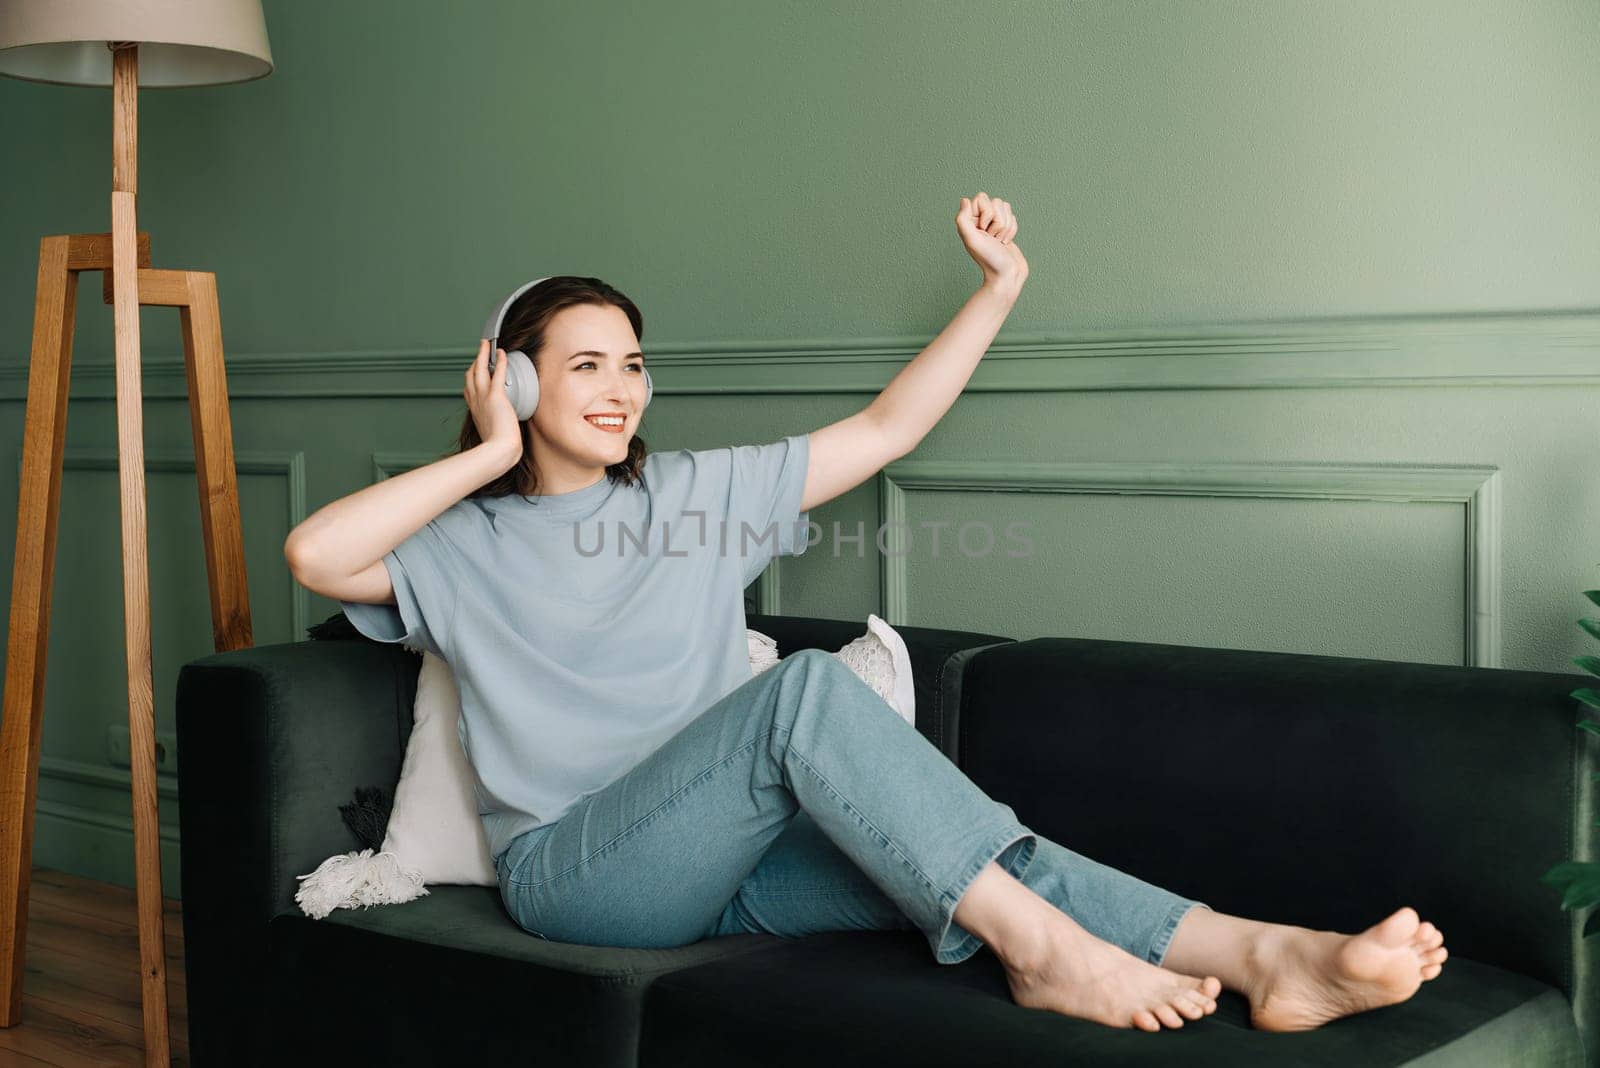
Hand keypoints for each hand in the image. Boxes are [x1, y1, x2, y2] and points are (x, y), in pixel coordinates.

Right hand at [465, 338, 522, 465]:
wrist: (498, 450)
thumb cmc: (497, 447)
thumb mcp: (490, 436)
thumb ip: (492, 430)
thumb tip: (498, 434)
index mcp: (474, 410)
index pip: (468, 389)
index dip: (470, 378)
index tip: (475, 371)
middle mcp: (476, 401)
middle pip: (470, 375)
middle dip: (475, 361)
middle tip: (480, 351)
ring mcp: (484, 397)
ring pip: (480, 369)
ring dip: (483, 354)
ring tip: (486, 344)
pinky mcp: (496, 396)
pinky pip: (497, 373)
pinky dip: (499, 360)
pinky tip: (502, 352)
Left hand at [956, 192, 1027, 288]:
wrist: (1006, 274)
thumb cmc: (989, 259)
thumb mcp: (971, 240)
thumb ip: (963, 219)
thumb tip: (964, 200)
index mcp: (969, 221)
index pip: (981, 198)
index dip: (986, 212)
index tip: (983, 230)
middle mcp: (980, 220)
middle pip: (996, 201)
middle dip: (998, 220)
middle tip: (992, 237)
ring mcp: (993, 224)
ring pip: (1006, 208)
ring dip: (1006, 226)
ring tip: (999, 241)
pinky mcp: (1005, 228)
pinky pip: (1013, 217)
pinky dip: (1012, 230)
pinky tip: (1005, 242)